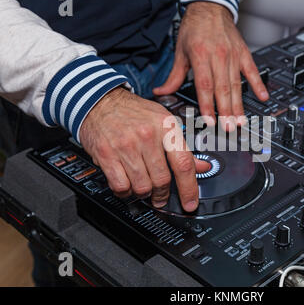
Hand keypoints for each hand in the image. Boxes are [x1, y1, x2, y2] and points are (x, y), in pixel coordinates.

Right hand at [79, 88, 209, 211]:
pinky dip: (125, 192)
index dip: (189, 188)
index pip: (183, 163)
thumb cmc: (134, 112)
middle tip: (160, 196)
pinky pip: (120, 186)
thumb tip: (203, 166)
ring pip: (142, 186)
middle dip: (162, 194)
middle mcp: (147, 135)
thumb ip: (182, 147)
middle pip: (162, 180)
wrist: (100, 101)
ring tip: (142, 187)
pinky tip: (127, 185)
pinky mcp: (106, 154)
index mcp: (166, 126)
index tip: (190, 203)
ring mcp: (126, 145)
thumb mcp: (163, 121)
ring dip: (143, 193)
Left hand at [153, 1, 268, 130]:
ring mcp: (233, 55)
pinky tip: (263, 97)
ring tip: (240, 121)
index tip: (210, 120)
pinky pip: (252, 71)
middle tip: (228, 128)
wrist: (209, 7)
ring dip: (239, 105)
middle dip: (226, 111)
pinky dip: (258, 84)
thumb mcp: (180, 52)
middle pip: (223, 89)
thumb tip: (162, 92)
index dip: (207, 105)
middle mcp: (218, 56)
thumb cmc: (194, 28)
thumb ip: (173, 76)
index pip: (204, 86)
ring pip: (236, 84)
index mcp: (201, 56)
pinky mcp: (243, 53)